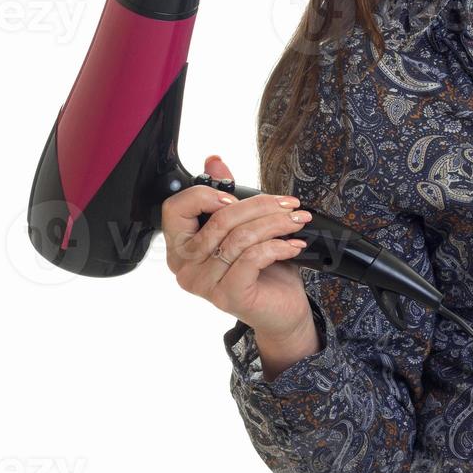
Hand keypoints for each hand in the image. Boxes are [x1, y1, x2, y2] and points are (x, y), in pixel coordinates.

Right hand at [161, 154, 314, 340]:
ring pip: (240, 237)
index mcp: (181, 246)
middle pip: (220, 219)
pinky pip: (253, 259)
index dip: (203, 195)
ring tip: (297, 221)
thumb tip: (214, 161)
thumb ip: (227, 196)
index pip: (174, 209)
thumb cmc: (262, 269)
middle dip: (261, 206)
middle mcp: (185, 266)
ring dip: (276, 224)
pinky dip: (278, 246)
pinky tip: (294, 245)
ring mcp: (204, 284)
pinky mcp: (228, 296)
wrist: (281, 310)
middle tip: (289, 204)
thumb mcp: (245, 228)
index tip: (235, 196)